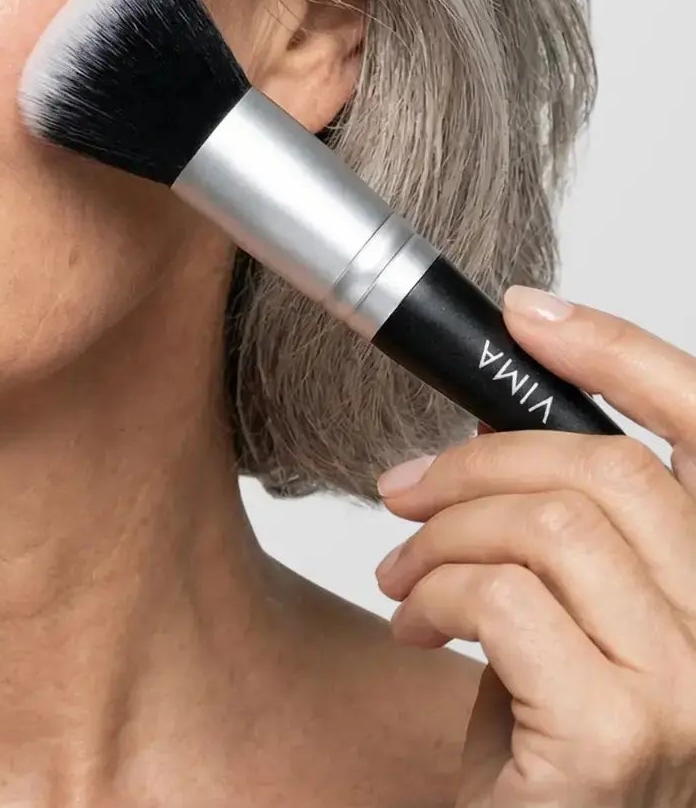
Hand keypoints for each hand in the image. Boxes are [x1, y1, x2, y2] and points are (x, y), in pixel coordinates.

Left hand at [372, 285, 695, 806]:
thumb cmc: (544, 753)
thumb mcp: (571, 620)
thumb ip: (570, 533)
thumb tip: (503, 423)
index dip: (625, 356)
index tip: (530, 316)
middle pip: (613, 470)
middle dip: (481, 461)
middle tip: (405, 494)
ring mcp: (692, 694)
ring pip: (550, 524)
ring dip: (444, 535)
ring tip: (404, 580)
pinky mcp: (616, 734)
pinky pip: (504, 596)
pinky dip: (435, 592)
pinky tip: (416, 624)